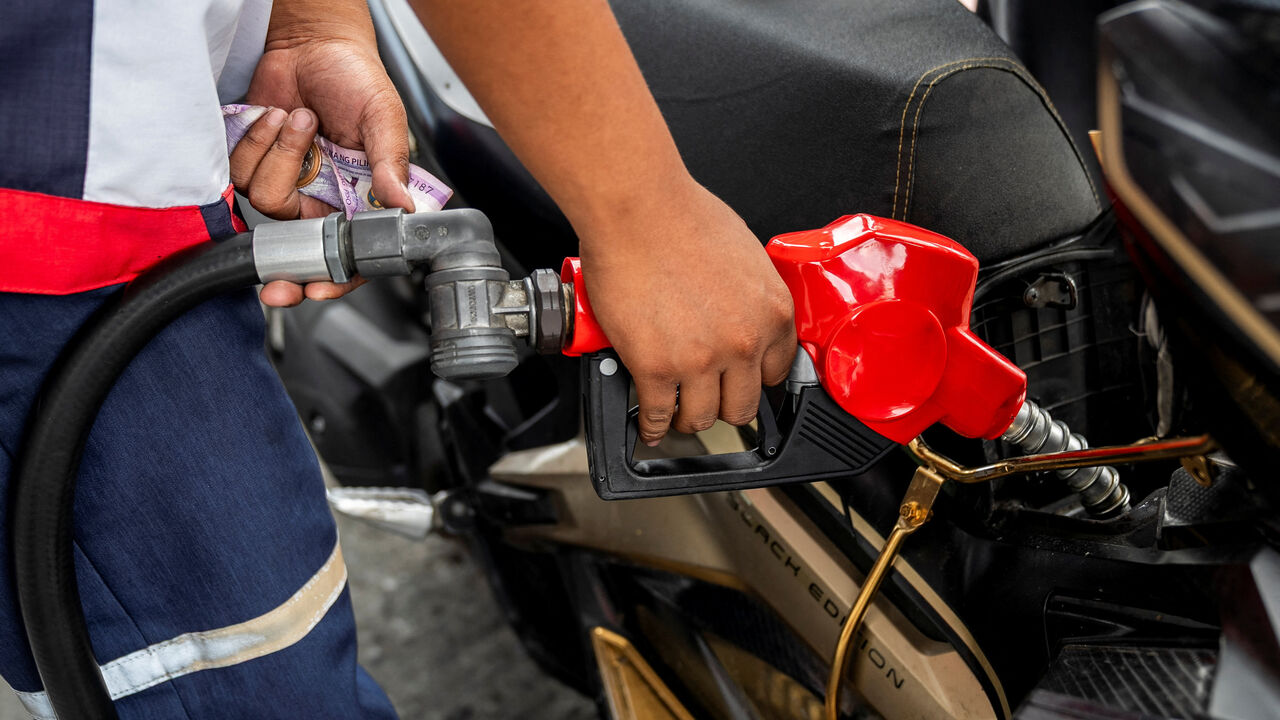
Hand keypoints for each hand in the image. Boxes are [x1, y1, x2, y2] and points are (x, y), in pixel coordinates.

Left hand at [242, 1, 412, 306]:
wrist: (313, 43)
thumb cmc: (355, 78)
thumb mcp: (384, 118)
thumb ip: (390, 163)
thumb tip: (402, 204)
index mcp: (360, 196)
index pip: (350, 251)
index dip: (334, 277)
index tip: (318, 290)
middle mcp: (322, 196)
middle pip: (299, 247)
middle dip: (286, 266)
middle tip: (277, 283)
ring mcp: (287, 181)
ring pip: (267, 201)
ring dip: (281, 155)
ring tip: (302, 121)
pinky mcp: (254, 162)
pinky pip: (241, 172)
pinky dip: (258, 140)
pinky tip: (278, 117)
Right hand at [579, 181, 795, 444]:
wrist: (636, 209)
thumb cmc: (681, 215)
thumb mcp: (744, 255)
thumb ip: (749, 297)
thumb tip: (739, 314)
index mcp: (772, 313)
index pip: (776, 372)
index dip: (752, 379)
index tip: (739, 381)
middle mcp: (743, 342)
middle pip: (742, 405)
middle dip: (723, 404)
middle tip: (708, 399)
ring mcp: (699, 360)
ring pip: (701, 418)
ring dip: (688, 418)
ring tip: (677, 412)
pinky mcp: (655, 368)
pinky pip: (658, 415)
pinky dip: (652, 425)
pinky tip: (649, 424)